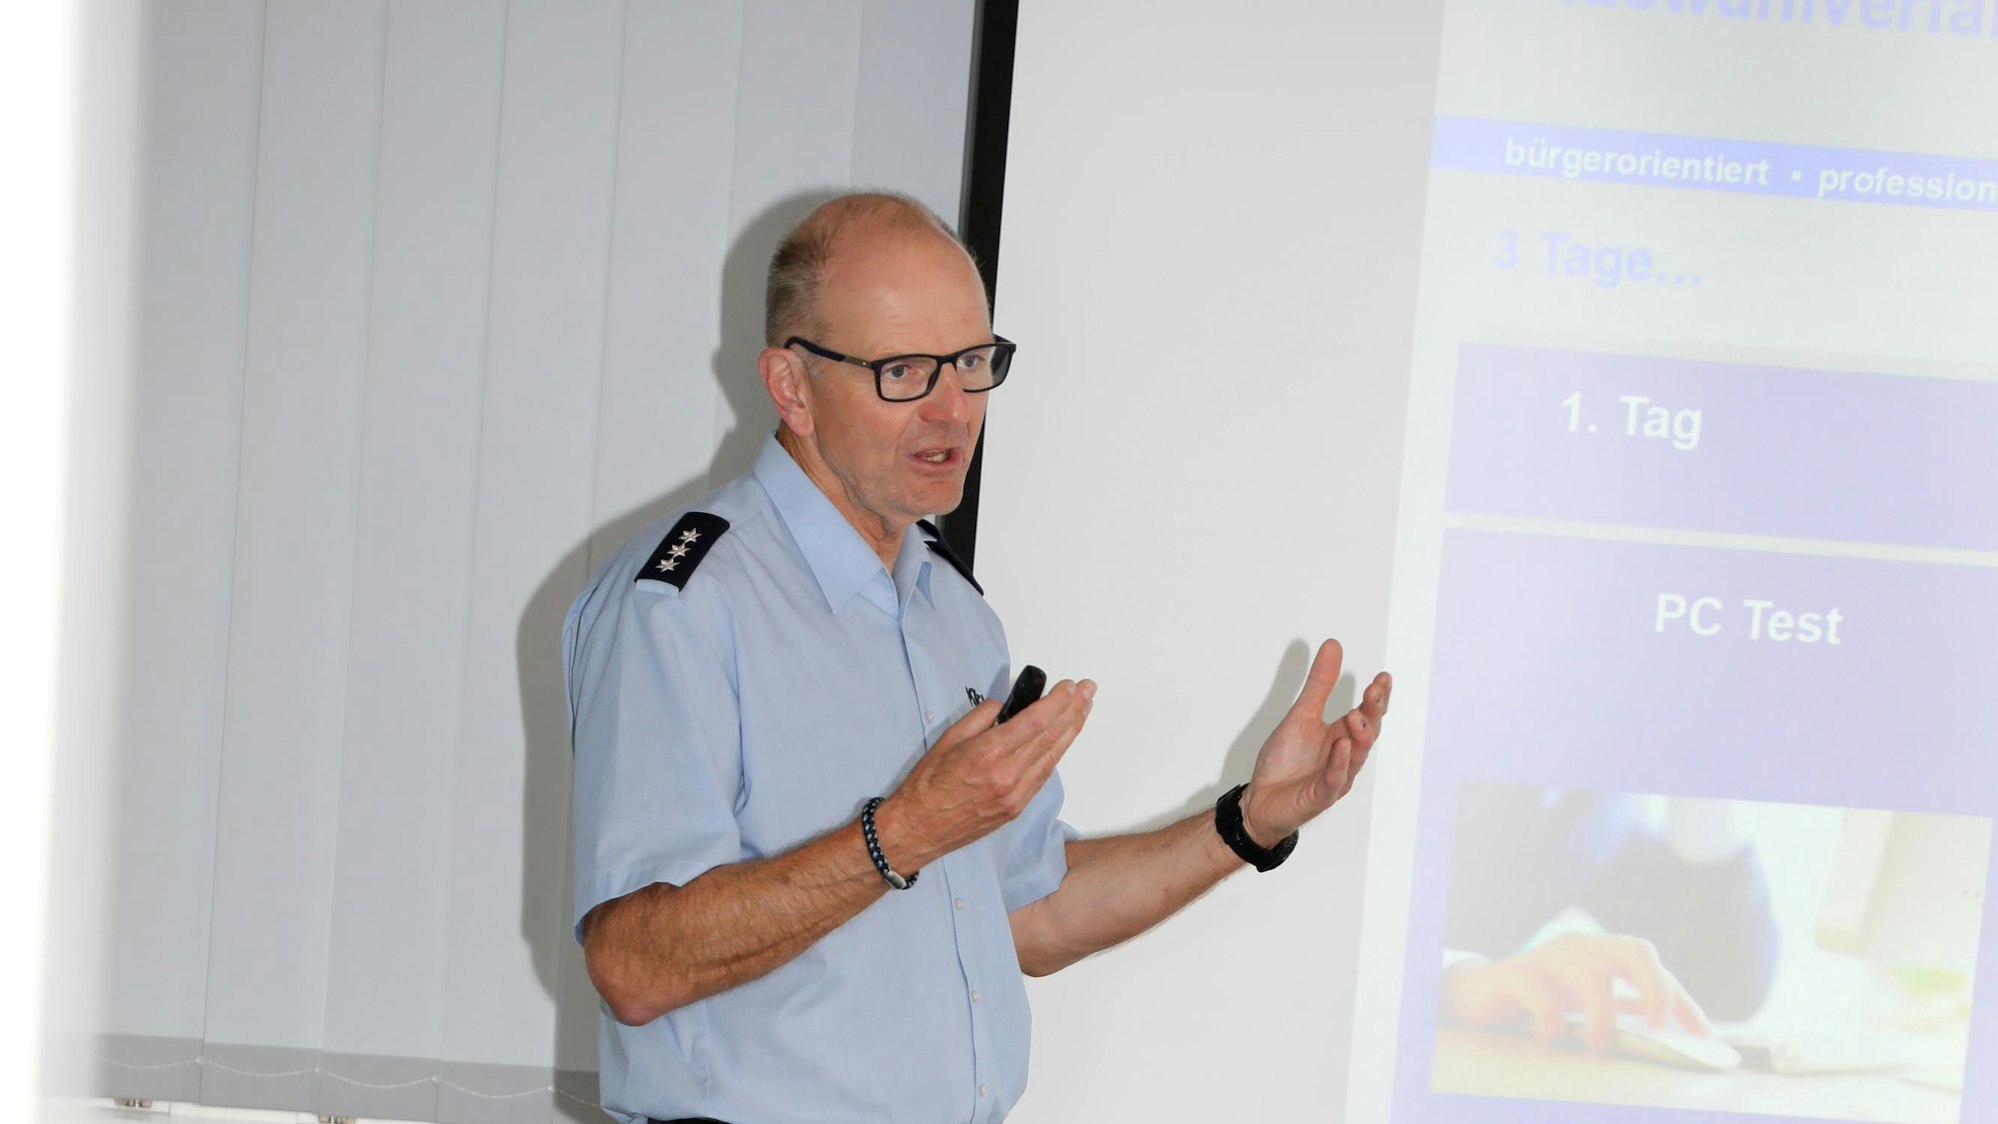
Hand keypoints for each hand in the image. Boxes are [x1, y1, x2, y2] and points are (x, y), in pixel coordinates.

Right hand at [876, 679, 1094, 870]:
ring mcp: (1016, 794)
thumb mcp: (948, 739)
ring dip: (1073, 730)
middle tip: (1088, 690)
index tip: (1070, 686)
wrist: (920, 828)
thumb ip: (981, 718)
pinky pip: (1043, 775)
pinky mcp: (1017, 807)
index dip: (1059, 701)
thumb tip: (1006, 708)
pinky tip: (1065, 738)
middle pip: (1052, 736)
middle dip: (1074, 710)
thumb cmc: (928, 783)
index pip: (1036, 721)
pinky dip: (1057, 753)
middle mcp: (1008, 774)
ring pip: (1054, 756)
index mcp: (989, 753)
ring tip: (1085, 709)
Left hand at [1238, 639, 1389, 845]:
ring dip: (1359, 735)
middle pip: (1368, 733)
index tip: (1383, 677)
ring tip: (1356, 714)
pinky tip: (1342, 746)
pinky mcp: (1320, 796)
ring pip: (1356, 757)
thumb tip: (1334, 646)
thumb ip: (1320, 684)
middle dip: (1373, 712)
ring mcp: (1335, 777)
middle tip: (1374, 691)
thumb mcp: (1301, 715)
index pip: (1368, 714)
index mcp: (1342, 736)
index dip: (1378, 697)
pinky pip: (1334, 780)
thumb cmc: (1284, 761)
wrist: (1259, 799)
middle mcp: (1345, 756)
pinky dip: (1339, 763)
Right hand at [1441, 933, 1712, 1051]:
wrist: (1478, 994)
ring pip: (1592, 974)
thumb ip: (1624, 1013)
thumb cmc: (1541, 1001)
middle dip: (1656, 988)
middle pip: (1633, 949)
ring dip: (1603, 1017)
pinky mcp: (1515, 972)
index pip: (1653, 965)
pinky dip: (1551, 1022)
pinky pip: (1542, 993)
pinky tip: (1548, 1038)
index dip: (1681, 998)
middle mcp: (1579, 946)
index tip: (1702, 1034)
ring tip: (1599, 1046)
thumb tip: (1674, 1039)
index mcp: (1601, 952)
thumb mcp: (1586, 1006)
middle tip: (1660, 1026)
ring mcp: (1546, 955)